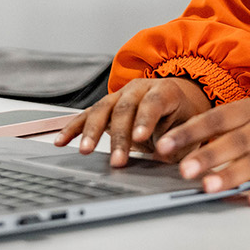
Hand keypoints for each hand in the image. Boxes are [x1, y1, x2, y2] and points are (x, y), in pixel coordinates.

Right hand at [54, 77, 211, 166]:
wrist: (175, 105)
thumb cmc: (181, 121)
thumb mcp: (188, 133)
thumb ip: (178, 144)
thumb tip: (164, 158)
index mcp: (165, 91)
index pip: (153, 102)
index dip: (145, 119)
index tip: (141, 137)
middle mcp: (140, 88)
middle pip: (125, 108)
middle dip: (119, 136)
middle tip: (116, 160)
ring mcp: (119, 95)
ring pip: (102, 110)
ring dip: (92, 132)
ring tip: (85, 151)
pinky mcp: (105, 106)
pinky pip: (86, 115)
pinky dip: (73, 127)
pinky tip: (62, 140)